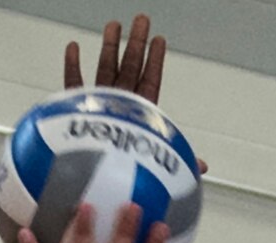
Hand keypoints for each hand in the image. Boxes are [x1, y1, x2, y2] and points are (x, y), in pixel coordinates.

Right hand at [63, 16, 206, 172]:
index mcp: (139, 116)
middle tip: (141, 20)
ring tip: (113, 25)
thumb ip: (179, 164)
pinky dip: (73, 66)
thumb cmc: (123, 181)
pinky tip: (74, 47)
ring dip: (108, 47)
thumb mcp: (156, 171)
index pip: (150, 81)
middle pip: (129, 68)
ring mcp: (96, 107)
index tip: (159, 39)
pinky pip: (72, 86)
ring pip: (103, 71)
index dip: (154, 60)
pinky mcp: (75, 113)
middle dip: (135, 43)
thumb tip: (203, 167)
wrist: (89, 190)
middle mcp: (118, 108)